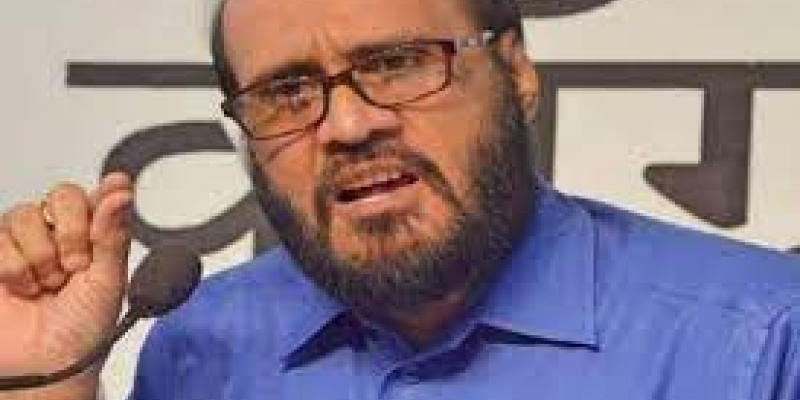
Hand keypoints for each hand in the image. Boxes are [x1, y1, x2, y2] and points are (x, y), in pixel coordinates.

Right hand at [0, 172, 132, 394]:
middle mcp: (62, 234)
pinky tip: (25, 288)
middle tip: (76, 267)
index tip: (117, 188)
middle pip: (63, 195)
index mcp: (97, 237)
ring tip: (49, 285)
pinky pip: (1, 238)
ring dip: (41, 256)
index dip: (107, 193)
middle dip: (72, 233)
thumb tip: (121, 192)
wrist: (46, 366)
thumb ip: (112, 234)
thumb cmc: (82, 331)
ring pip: (27, 214)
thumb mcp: (109, 282)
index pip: (102, 195)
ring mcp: (27, 243)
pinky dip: (15, 268)